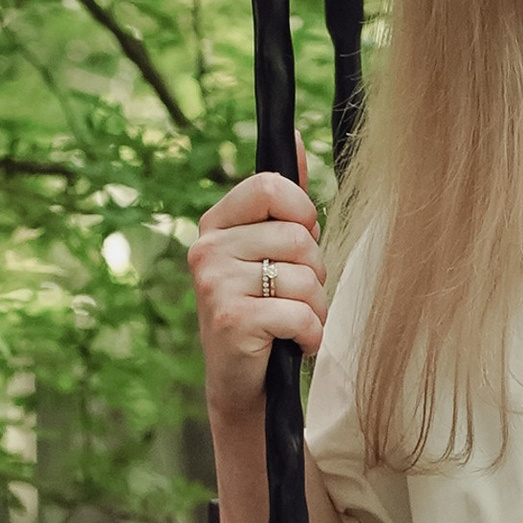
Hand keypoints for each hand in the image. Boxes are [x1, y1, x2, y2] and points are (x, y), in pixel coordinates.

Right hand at [191, 164, 325, 424]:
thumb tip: (295, 137)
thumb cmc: (266, 313)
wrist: (243, 385)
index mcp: (217, 224)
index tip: (302, 241)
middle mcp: (207, 248)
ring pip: (305, 277)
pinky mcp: (229, 319)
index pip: (272, 186)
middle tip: (295, 296)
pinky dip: (311, 335)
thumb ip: (285, 202)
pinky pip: (299, 313)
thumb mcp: (272, 252)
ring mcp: (214, 282)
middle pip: (299, 238)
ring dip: (316, 308)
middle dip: (316, 273)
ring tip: (292, 324)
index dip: (304, 213)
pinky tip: (294, 344)